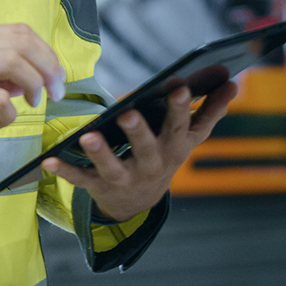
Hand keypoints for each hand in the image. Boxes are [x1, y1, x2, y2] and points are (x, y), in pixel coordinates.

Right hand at [0, 23, 64, 156]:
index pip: (19, 31)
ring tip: (30, 104)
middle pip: (21, 42)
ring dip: (33, 85)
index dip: (45, 52)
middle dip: (48, 67)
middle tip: (54, 92)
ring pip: (12, 62)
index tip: (55, 76)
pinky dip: (8, 113)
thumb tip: (23, 80)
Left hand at [41, 80, 237, 222]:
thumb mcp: (189, 137)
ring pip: (113, 167)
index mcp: (174, 145)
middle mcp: (152, 163)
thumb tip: (234, 83)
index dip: (181, 107)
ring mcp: (126, 177)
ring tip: (88, 137)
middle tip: (128, 112)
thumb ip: (211, 110)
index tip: (180, 85)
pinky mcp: (101, 187)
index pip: (181, 125)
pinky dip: (66, 170)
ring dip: (101, 152)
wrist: (140, 202)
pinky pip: (82, 179)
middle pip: (147, 147)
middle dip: (139, 131)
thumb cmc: (165, 153)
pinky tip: (50, 159)